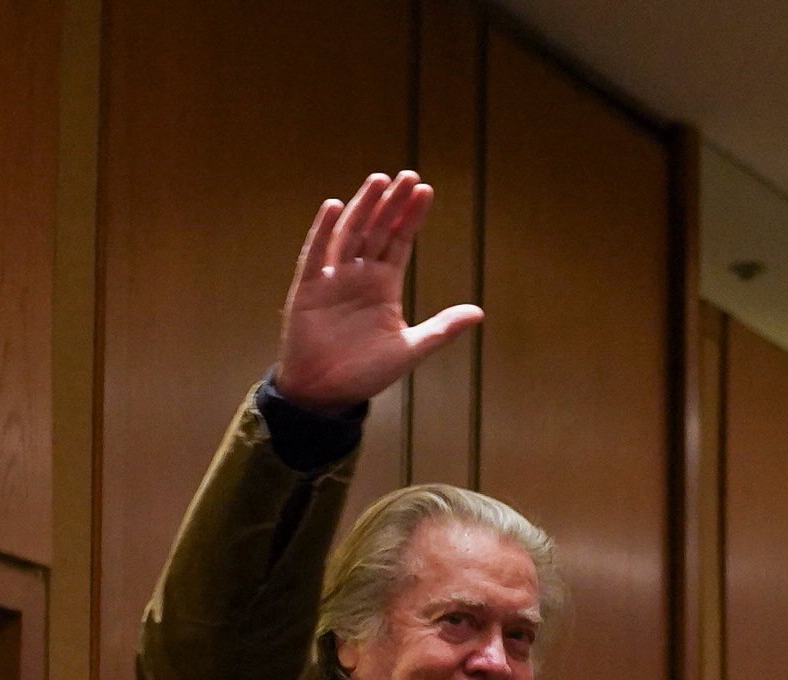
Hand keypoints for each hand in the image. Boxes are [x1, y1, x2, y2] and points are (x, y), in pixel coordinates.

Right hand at [274, 170, 481, 415]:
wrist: (325, 395)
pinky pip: (315, 254)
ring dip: (364, 207)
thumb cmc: (365, 374)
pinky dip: (322, 231)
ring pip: (350, 233)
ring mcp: (333, 279)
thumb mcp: (408, 350)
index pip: (400, 241)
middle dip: (392, 203)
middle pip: (378, 229)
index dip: (412, 216)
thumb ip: (441, 329)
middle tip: (408, 175)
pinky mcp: (308, 289)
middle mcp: (359, 276)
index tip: (425, 190)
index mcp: (384, 286)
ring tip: (378, 181)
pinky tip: (334, 206)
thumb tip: (479, 313)